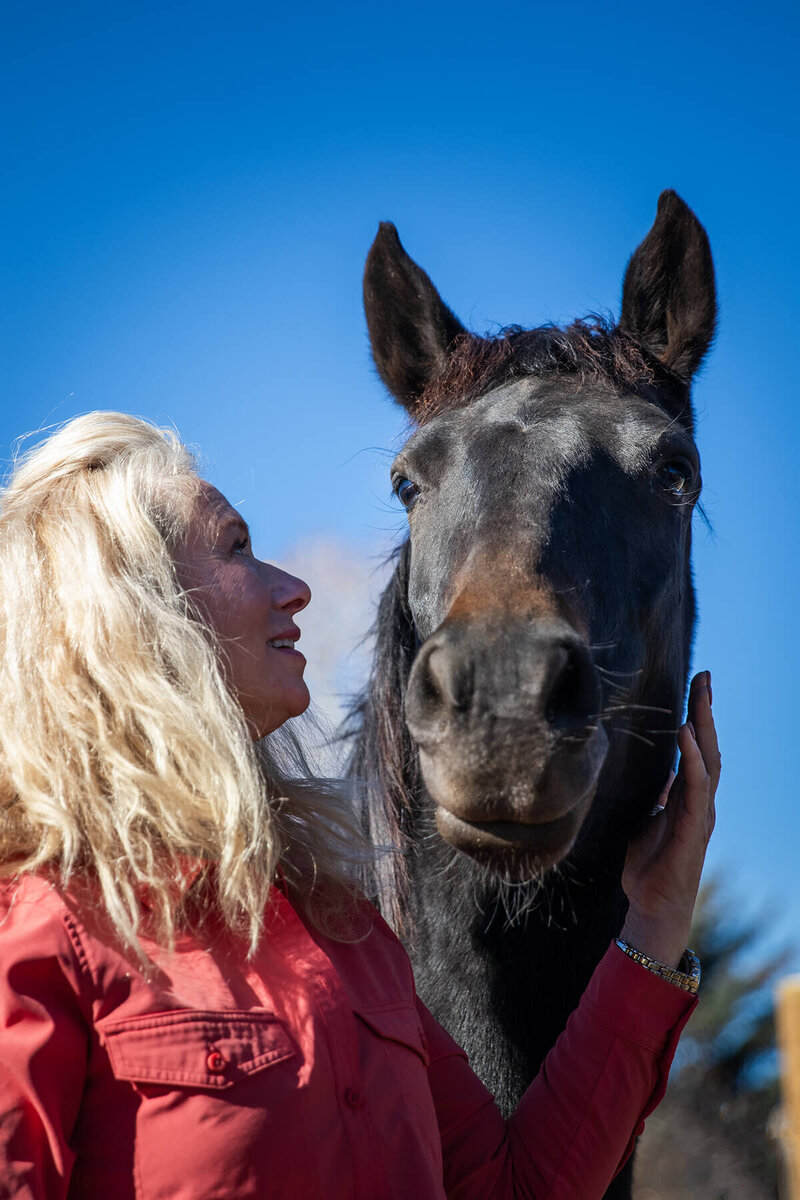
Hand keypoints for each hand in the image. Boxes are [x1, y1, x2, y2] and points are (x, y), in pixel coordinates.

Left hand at [620, 671, 719, 967]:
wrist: (652, 907)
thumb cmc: (649, 867)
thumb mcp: (645, 821)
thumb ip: (654, 797)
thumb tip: (654, 775)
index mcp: (687, 797)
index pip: (696, 749)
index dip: (697, 718)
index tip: (697, 685)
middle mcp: (699, 801)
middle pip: (707, 747)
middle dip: (706, 710)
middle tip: (706, 676)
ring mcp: (700, 814)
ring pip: (708, 761)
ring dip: (704, 726)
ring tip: (700, 695)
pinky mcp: (693, 828)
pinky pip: (696, 788)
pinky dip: (693, 760)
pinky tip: (686, 735)